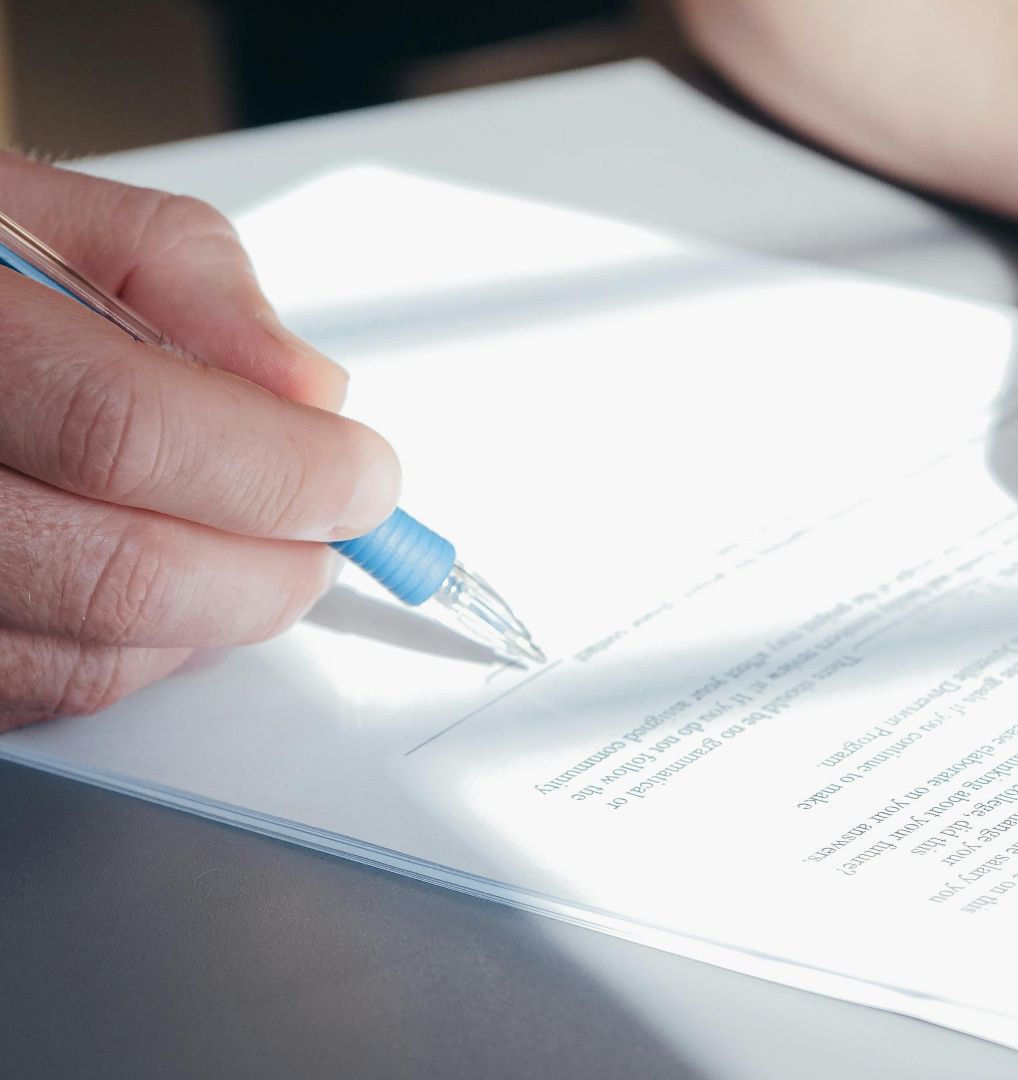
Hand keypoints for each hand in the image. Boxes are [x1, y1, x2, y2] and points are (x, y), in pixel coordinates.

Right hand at [0, 154, 397, 726]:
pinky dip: (138, 657)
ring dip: (217, 621)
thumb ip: (191, 280)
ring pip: (85, 657)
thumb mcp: (49, 215)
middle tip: (334, 532)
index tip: (364, 476)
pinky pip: (38, 693)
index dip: (279, 469)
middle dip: (271, 568)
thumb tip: (309, 389)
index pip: (126, 430)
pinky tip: (168, 591)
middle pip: (117, 572)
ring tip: (259, 554)